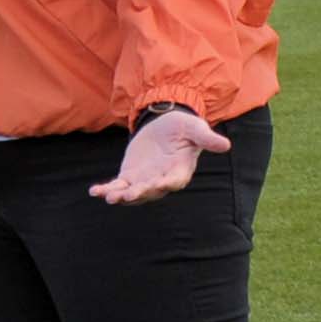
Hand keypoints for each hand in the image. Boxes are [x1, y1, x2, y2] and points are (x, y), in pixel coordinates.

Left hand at [90, 111, 229, 205]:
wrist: (165, 125)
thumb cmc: (184, 127)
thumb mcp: (195, 129)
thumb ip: (206, 139)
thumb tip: (226, 145)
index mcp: (180, 171)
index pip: (174, 181)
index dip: (166, 183)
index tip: (158, 184)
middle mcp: (162, 180)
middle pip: (150, 191)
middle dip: (138, 193)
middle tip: (126, 195)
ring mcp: (144, 180)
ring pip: (132, 192)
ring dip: (120, 195)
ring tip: (108, 196)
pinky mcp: (130, 176)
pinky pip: (117, 186)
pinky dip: (107, 189)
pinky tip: (94, 191)